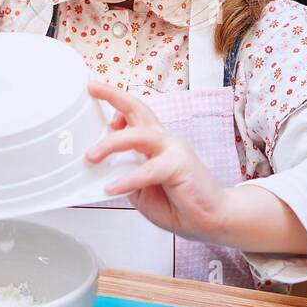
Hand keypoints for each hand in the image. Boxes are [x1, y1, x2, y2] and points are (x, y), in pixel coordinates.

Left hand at [85, 80, 230, 243]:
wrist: (214, 218)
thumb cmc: (182, 203)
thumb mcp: (142, 190)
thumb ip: (126, 174)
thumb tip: (103, 169)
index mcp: (156, 144)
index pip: (135, 115)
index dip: (116, 103)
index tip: (95, 94)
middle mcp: (164, 141)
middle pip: (138, 109)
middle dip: (114, 96)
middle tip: (92, 87)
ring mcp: (173, 150)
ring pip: (139, 135)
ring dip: (112, 143)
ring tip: (92, 155)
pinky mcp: (179, 166)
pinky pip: (148, 170)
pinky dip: (128, 179)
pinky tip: (112, 188)